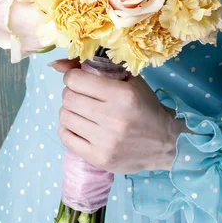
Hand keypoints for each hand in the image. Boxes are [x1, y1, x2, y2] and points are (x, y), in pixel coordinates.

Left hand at [49, 58, 188, 173]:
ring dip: (69, 111)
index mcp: (122, 95)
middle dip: (70, 93)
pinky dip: (68, 129)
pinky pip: (65, 138)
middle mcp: (113, 118)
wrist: (165, 143)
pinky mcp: (99, 158)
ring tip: (82, 112)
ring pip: (65, 117)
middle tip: (81, 96)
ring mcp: (105, 141)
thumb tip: (56, 64)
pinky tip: (80, 127)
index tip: (80, 80)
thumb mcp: (128, 80)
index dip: (72, 77)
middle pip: (68, 99)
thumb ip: (95, 67)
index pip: (75, 80)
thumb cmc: (145, 107)